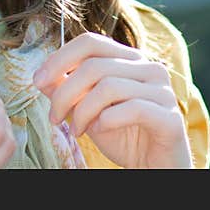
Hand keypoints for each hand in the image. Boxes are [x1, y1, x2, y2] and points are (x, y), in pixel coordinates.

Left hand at [33, 33, 192, 168]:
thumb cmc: (125, 137)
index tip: (38, 81)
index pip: (91, 42)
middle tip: (54, 118)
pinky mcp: (170, 117)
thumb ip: (69, 91)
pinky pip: (132, 108)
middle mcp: (150, 69)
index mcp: (131, 60)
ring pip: (109, 86)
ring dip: (82, 112)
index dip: (60, 58)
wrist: (155, 168)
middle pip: (95, 65)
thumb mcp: (89, 111)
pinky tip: (99, 130)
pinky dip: (107, 120)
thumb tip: (43, 77)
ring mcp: (163, 91)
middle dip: (65, 93)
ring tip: (76, 131)